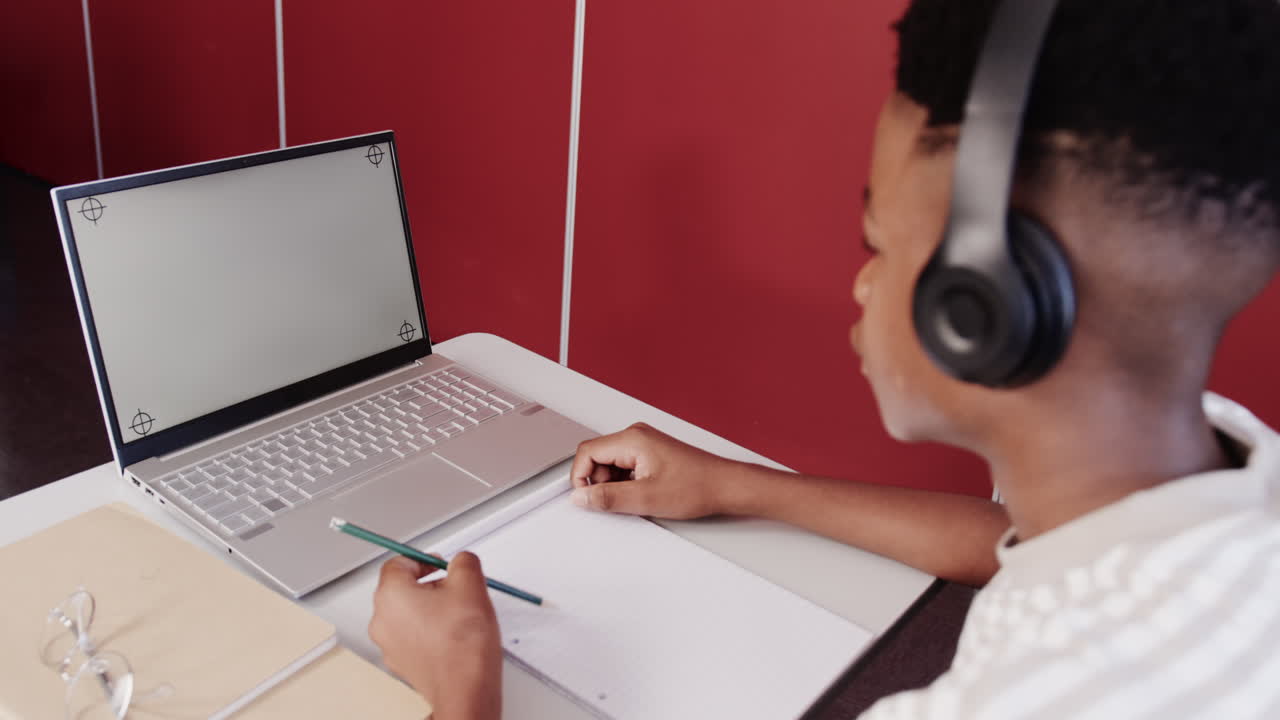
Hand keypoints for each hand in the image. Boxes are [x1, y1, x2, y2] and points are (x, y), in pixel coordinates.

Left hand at [369, 554, 501, 719]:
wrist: (465, 687)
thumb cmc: (462, 643)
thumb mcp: (471, 584)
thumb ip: (463, 562)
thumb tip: (461, 561)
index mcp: (391, 594)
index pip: (398, 563)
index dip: (422, 560)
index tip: (440, 564)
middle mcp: (382, 620)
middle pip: (399, 589)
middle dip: (427, 584)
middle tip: (453, 588)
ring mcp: (389, 645)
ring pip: (405, 614)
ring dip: (428, 608)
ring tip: (456, 613)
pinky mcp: (401, 663)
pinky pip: (410, 636)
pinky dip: (427, 631)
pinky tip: (452, 635)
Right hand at [569, 422, 738, 518]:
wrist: (725, 486)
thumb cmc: (697, 486)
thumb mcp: (645, 498)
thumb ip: (608, 497)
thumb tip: (582, 497)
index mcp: (632, 439)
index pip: (587, 451)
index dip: (580, 477)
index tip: (584, 497)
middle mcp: (637, 435)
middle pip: (597, 457)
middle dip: (600, 483)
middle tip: (616, 501)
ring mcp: (645, 443)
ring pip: (611, 464)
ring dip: (615, 485)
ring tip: (638, 498)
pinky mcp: (651, 453)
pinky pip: (625, 467)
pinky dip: (627, 483)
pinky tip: (644, 494)